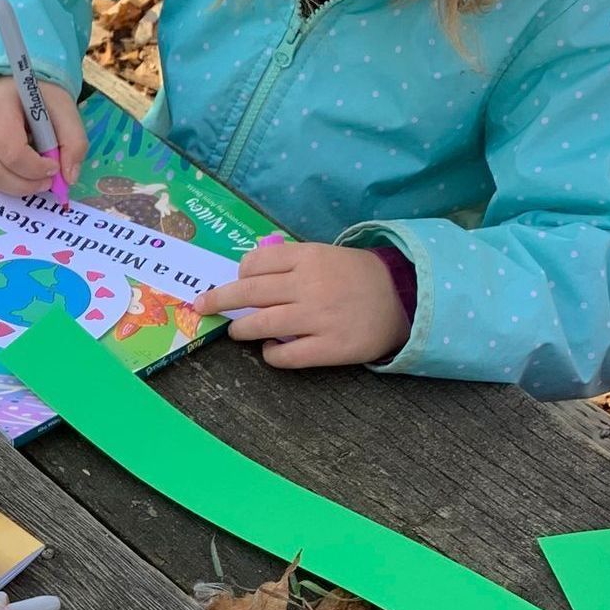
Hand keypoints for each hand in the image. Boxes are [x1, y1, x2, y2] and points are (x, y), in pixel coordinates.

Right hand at [0, 75, 87, 196]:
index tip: (55, 166)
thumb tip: (69, 178)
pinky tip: (25, 173)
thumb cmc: (37, 96)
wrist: (12, 87)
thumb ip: (74, 141)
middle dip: (27, 184)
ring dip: (19, 188)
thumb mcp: (64, 108)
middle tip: (48, 181)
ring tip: (39, 180)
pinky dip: (11, 183)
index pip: (13, 151)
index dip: (36, 167)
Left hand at [192, 243, 409, 369]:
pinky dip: (271, 354)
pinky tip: (272, 350)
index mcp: (308, 257)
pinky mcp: (330, 347)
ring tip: (238, 331)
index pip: (255, 263)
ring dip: (242, 329)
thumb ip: (291, 261)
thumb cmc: (359, 276)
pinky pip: (286, 355)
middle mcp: (309, 285)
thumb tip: (247, 270)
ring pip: (260, 324)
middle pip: (248, 292)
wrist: (406, 299)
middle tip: (203, 306)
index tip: (238, 281)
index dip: (239, 274)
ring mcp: (318, 317)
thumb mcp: (327, 255)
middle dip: (218, 299)